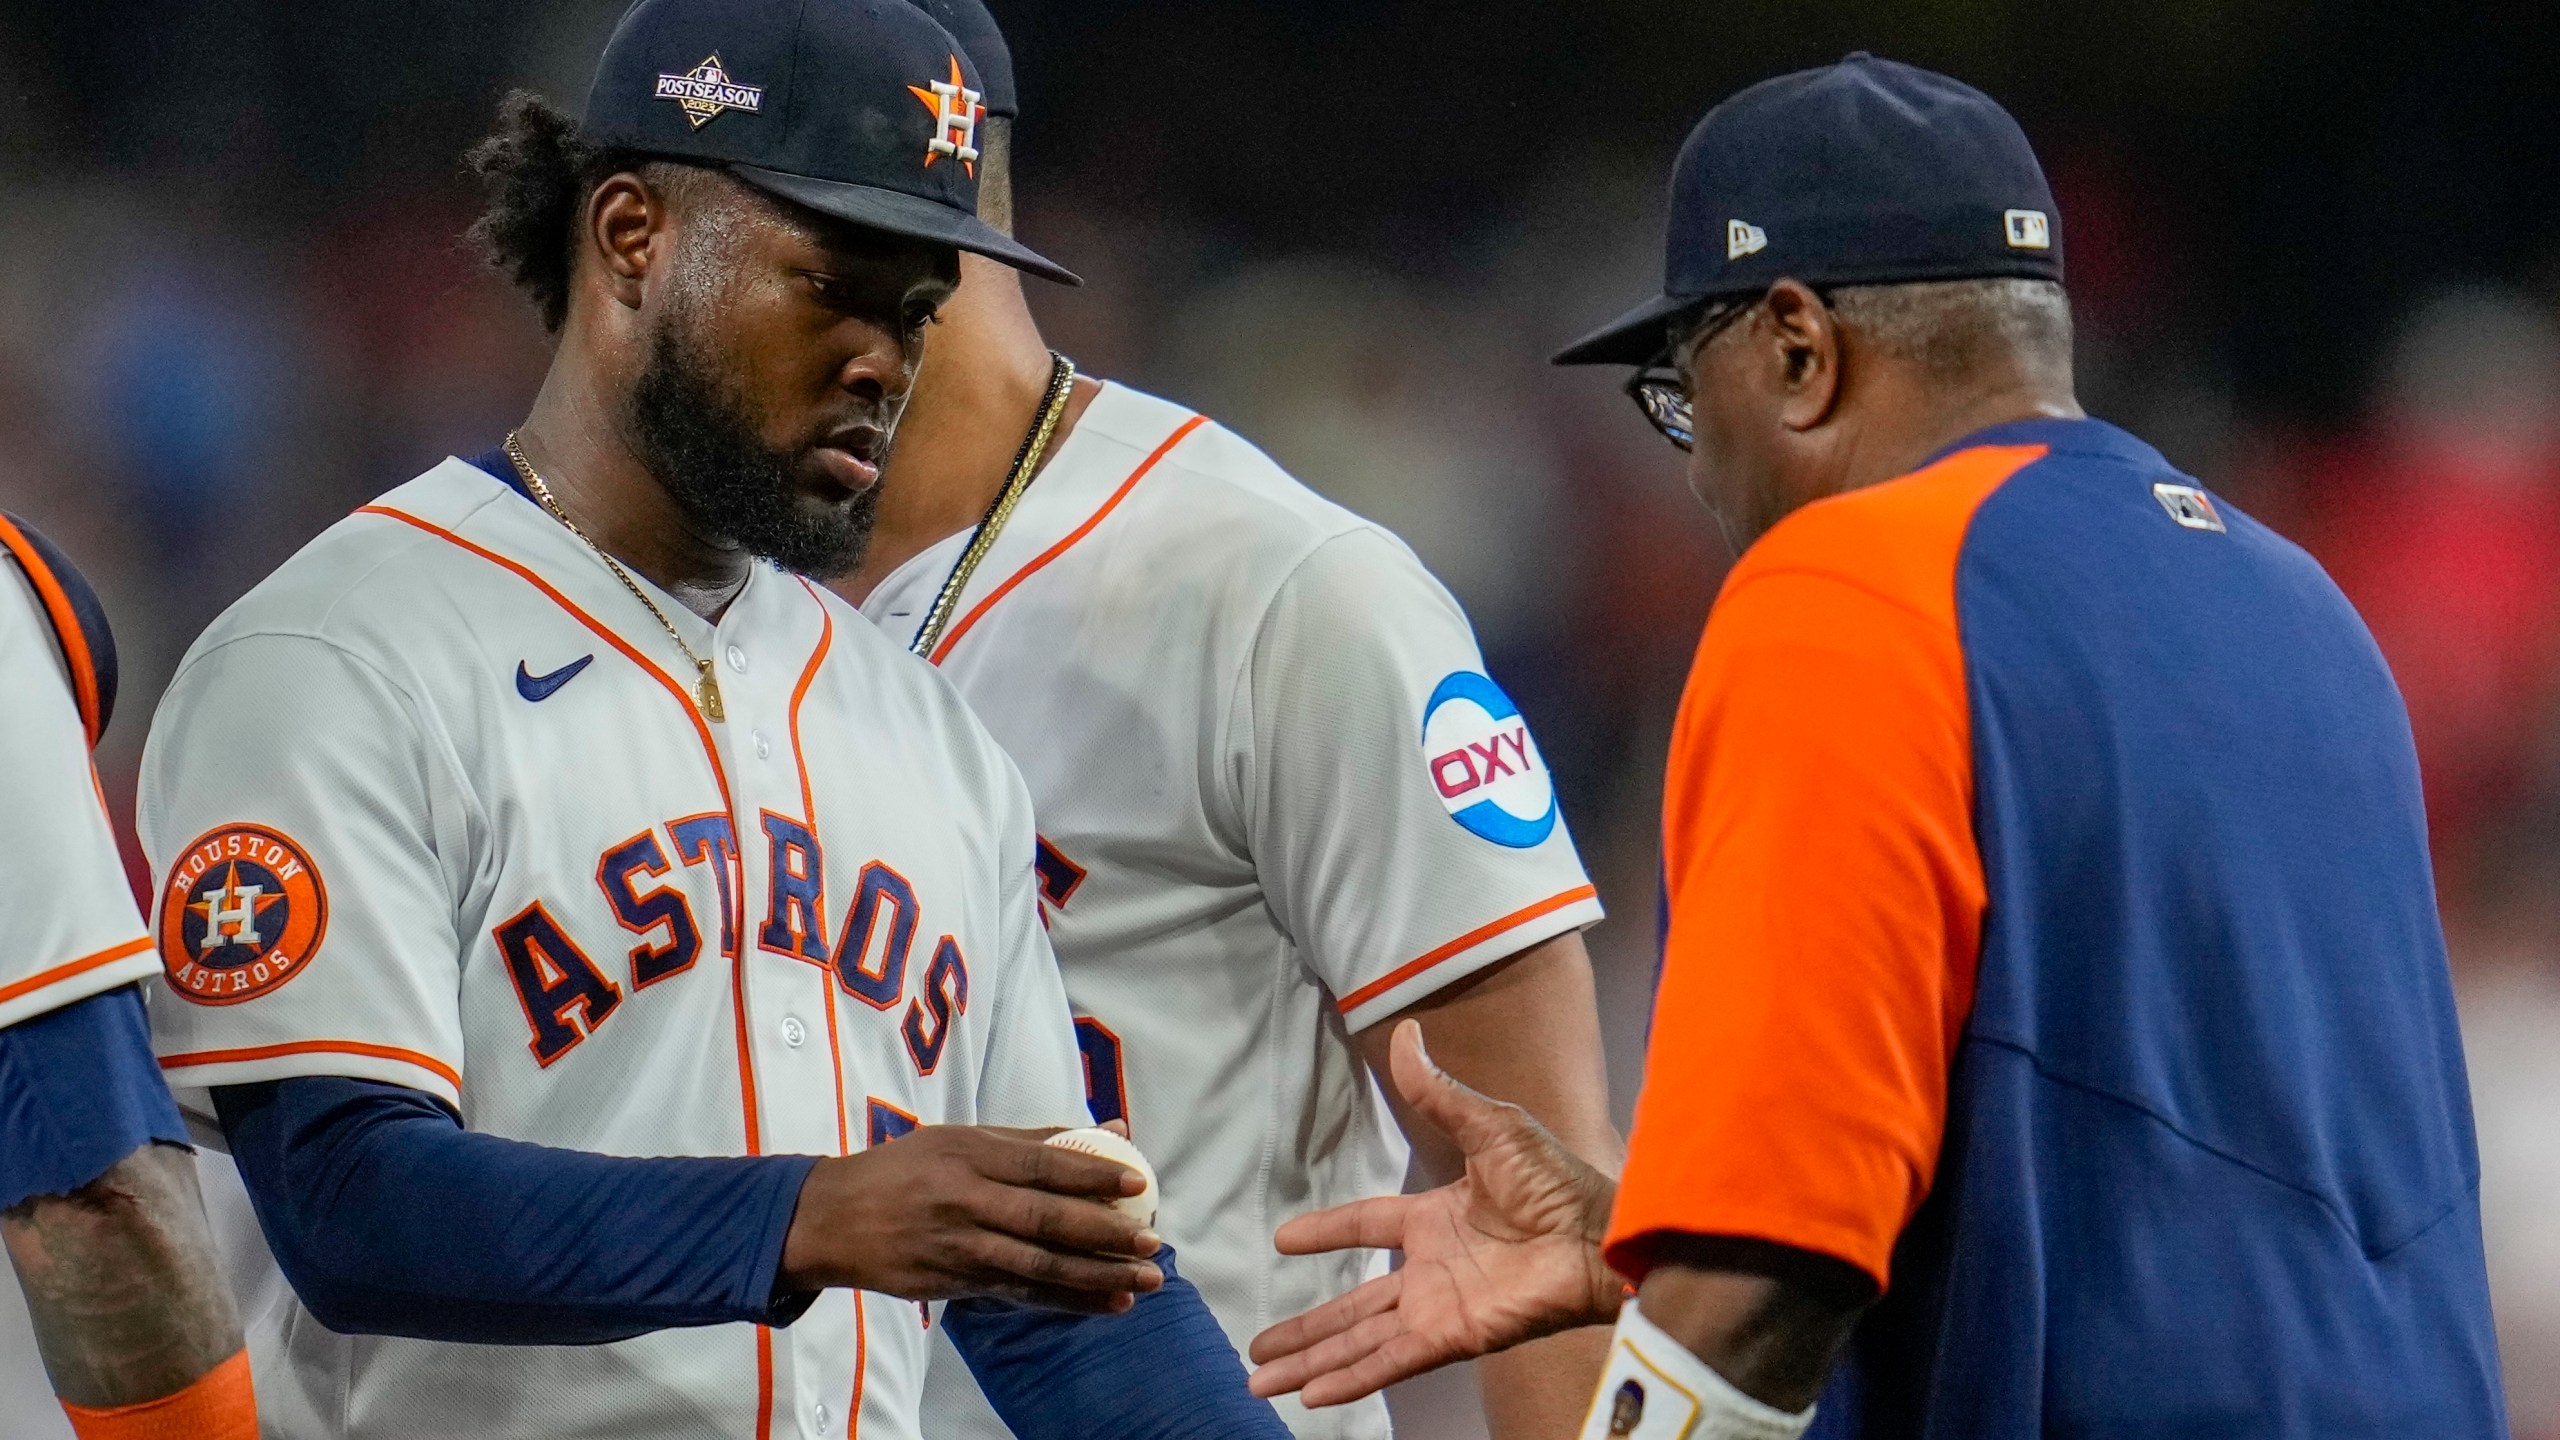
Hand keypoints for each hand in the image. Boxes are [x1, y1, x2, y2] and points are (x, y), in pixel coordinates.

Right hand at [781, 1125, 1162, 1313]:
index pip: (1042, 1163)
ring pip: (1037, 1265)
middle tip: (1152, 1241)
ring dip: (1095, 1276)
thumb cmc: (905, 1170)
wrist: (829, 1219)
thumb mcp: (960, 1139)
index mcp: (970, 1153)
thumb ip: (1036, 1138)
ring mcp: (957, 1245)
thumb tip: (1113, 1124)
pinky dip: (1067, 1300)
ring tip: (1144, 1281)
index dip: (1093, 1172)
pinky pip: (1019, 1293)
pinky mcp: (951, 1283)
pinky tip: (1107, 1303)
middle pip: (1045, 1220)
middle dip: (1104, 1233)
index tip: (1138, 1182)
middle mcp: (964, 1199)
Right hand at [1247, 1020, 1622, 1405]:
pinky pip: (1391, 1360)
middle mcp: (1430, 1269)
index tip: (1283, 1240)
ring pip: (1359, 1339)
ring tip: (1263, 1380)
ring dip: (1312, 1361)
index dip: (1325, 1232)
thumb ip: (1439, 1093)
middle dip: (1304, 1328)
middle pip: (1350, 1304)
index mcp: (1434, 1218)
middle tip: (1257, 1344)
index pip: (1365, 1227)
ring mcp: (1438, 1306)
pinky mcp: (1453, 1336)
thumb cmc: (1558, 1180)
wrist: (1599, 1232)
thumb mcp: (1490, 1126)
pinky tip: (1312, 1395)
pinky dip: (1351, 1377)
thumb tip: (1406, 1034)